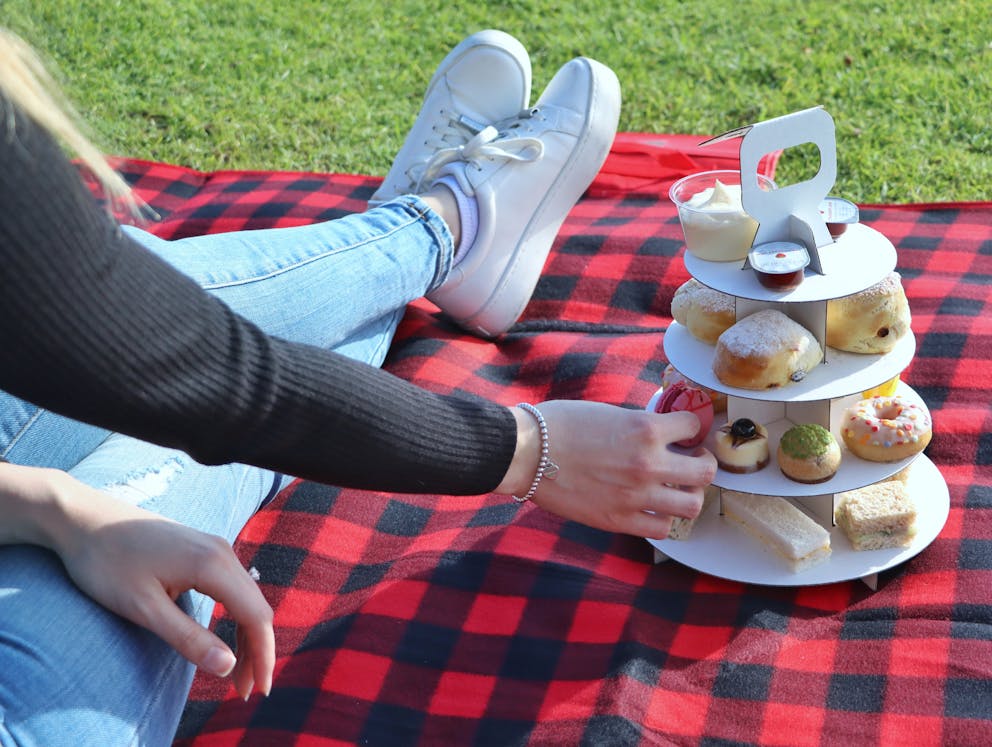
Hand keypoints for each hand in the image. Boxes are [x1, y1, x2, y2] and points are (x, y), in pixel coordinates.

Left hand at [41, 470, 273, 698]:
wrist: (83, 518)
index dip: (262, 655)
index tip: (257, 690)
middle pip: (256, 607)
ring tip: (238, 672)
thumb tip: (227, 667)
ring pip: (247, 597)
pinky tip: (226, 637)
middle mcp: (222, 551)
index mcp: (213, 564)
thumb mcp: (142, 608)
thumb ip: (187, 637)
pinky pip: (233, 586)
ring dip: (248, 635)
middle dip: (257, 651)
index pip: (255, 616)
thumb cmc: (106, 562)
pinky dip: (236, 616)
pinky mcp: (204, 549)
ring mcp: (215, 547)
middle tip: (245, 691)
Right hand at [498, 400, 716, 538]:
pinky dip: (663, 518)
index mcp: (646, 429)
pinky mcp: (620, 521)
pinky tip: (653, 508)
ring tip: (677, 489)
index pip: (694, 426)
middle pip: (705, 472)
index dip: (690, 427)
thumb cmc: (561, 426)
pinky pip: (663, 529)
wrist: (528, 453)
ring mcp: (637, 496)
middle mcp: (649, 464)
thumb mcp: (610, 413)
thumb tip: (661, 434)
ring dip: (688, 495)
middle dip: (703, 464)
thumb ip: (641, 426)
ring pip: (691, 505)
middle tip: (692, 461)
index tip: (685, 432)